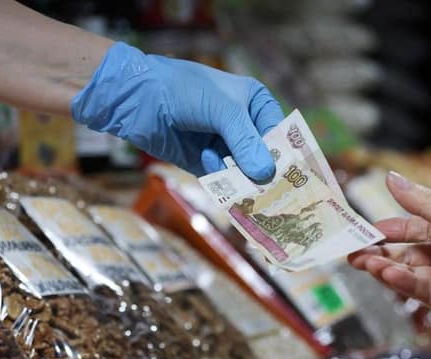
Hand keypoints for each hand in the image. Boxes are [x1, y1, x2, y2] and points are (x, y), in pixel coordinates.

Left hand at [71, 42, 282, 180]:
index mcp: (255, 104)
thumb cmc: (183, 91)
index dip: (286, 157)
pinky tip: (216, 177)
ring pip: (244, 174)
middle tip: (273, 196)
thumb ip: (245, 142)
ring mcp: (224, 147)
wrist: (137, 98)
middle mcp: (243, 127)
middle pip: (265, 159)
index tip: (293, 180)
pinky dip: (222, 184)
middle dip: (266, 176)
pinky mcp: (205, 164)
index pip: (280, 135)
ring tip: (244, 190)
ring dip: (242, 182)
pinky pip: (222, 181)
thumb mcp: (222, 111)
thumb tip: (267, 175)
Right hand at [349, 172, 430, 358]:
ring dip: (384, 267)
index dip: (387, 228)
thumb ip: (422, 203)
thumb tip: (389, 177)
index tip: (362, 229)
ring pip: (406, 271)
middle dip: (377, 251)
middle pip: (404, 251)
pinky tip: (388, 274)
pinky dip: (401, 282)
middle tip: (351, 251)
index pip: (412, 226)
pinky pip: (417, 290)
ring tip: (362, 262)